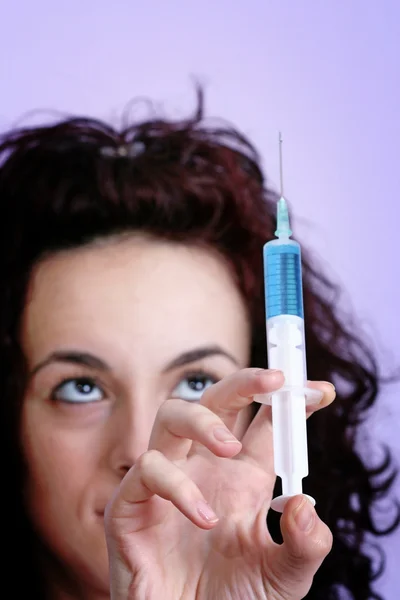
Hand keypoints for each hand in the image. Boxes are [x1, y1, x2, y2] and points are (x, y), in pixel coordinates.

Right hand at [104, 369, 334, 599]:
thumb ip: (306, 544)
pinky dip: (175, 485)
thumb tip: (304, 503)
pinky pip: (147, 470)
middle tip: (275, 379)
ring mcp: (166, 483)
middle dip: (243, 382)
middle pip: (216, 401)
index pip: (264, 424)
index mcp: (242, 478)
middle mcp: (204, 470)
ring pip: (171, 416)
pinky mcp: (132, 505)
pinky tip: (202, 518)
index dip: (289, 402)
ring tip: (230, 448)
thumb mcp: (285, 578)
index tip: (321, 390)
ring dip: (202, 420)